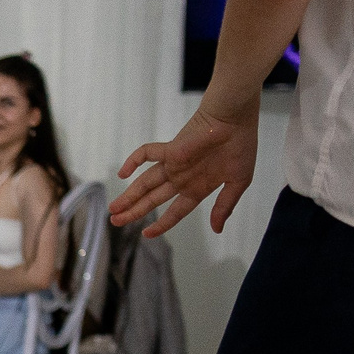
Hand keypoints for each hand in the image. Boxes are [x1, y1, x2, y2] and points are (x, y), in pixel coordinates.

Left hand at [109, 104, 259, 236]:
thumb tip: (217, 229)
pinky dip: (133, 161)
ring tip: (113, 210)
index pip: (175, 211)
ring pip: (145, 183)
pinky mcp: (170, 150)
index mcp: (198, 187)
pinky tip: (123, 173)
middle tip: (115, 222)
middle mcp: (182, 178)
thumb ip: (225, 206)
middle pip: (153, 199)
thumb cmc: (241, 146)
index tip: (146, 234)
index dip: (162, 224)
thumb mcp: (238, 182)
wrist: (237, 119)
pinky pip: (147, 154)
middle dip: (135, 212)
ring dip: (129, 196)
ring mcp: (174, 164)